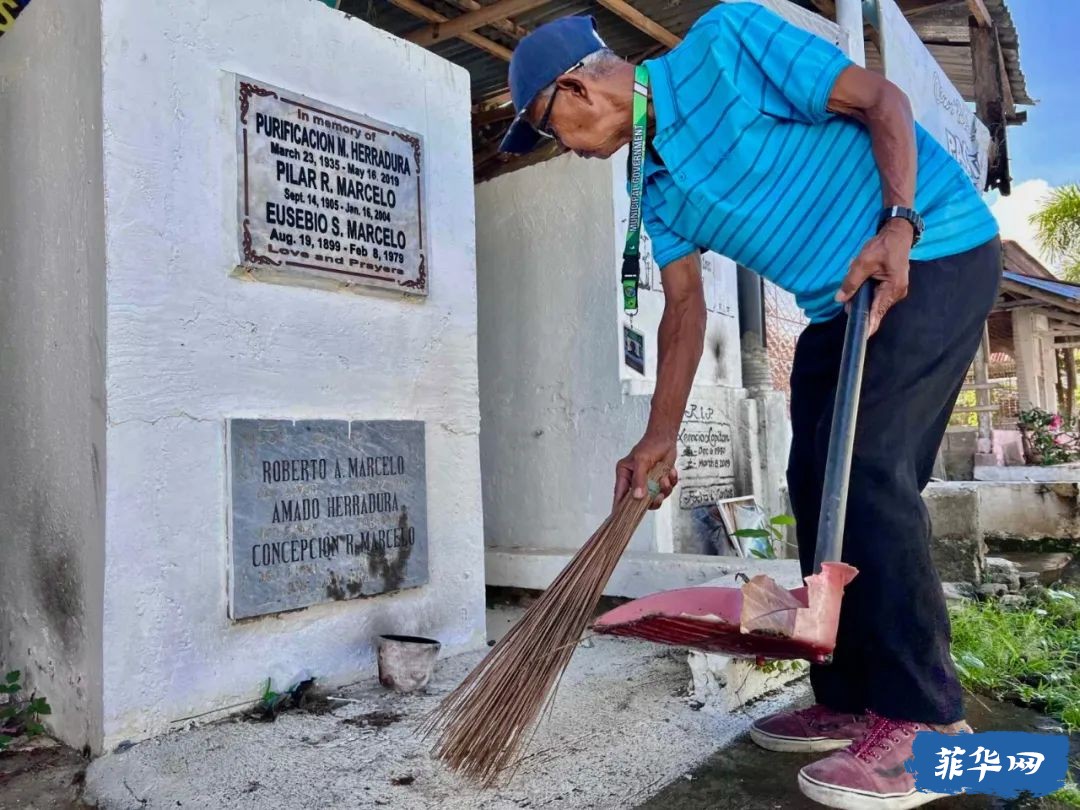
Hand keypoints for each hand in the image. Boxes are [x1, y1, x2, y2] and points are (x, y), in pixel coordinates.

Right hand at [613, 434, 677, 510]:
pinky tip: (670, 473)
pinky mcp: (660, 482)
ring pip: (655, 498)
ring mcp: (648, 483)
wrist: (666, 438)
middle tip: (658, 495)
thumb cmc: (649, 446)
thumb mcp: (641, 461)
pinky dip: (670, 483)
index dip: (620, 508)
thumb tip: (638, 497)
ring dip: (663, 490)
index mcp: (624, 475)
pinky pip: (666, 491)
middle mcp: (635, 481)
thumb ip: (639, 479)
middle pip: (640, 501)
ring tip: (665, 478)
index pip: (620, 495)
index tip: (623, 518)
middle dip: (652, 499)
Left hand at [835, 218, 911, 335]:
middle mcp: (896, 293)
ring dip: (863, 296)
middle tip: (848, 297)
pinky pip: (877, 295)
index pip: (878, 311)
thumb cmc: (882, 246)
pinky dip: (868, 291)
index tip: (861, 336)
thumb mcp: (863, 262)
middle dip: (860, 305)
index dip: (869, 324)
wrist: (897, 234)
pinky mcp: (892, 287)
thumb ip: (851, 282)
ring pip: (875, 302)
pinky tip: (863, 280)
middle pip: (875, 308)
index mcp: (893, 288)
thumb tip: (840, 299)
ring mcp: (895, 291)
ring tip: (857, 281)